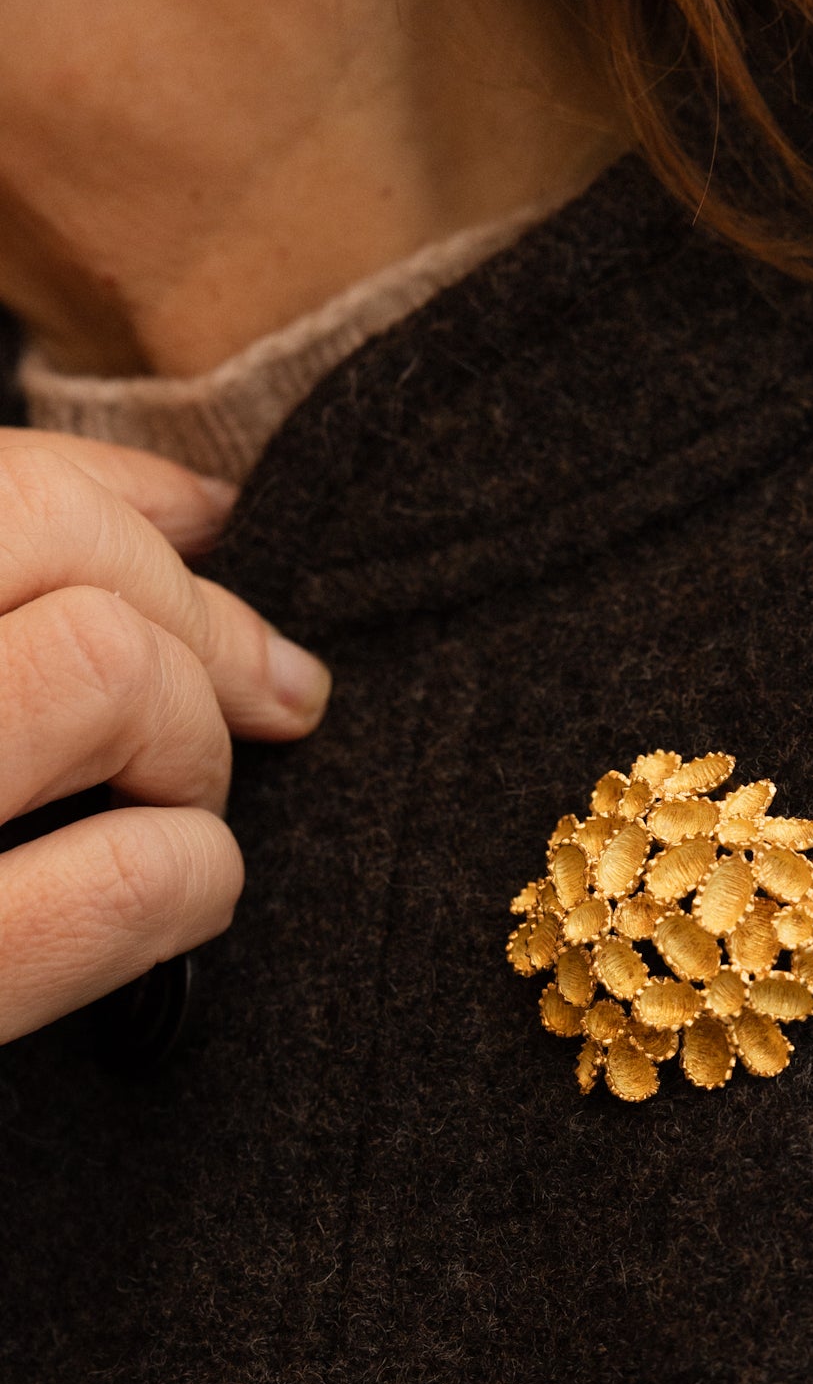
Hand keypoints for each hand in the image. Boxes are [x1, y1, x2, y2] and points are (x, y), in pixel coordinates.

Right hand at [0, 432, 331, 1044]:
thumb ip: (11, 591)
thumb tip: (202, 510)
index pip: (8, 487)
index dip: (141, 510)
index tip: (213, 539)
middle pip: (69, 549)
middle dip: (190, 625)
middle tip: (222, 712)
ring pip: (109, 670)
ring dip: (193, 743)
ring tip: (176, 807)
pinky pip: (132, 873)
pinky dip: (197, 875)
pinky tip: (180, 896)